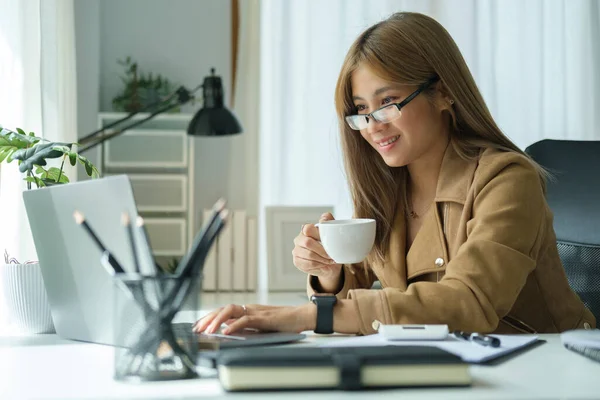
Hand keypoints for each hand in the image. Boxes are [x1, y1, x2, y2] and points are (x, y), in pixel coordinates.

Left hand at [193, 303, 315, 334]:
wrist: (301, 316)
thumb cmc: (284, 323)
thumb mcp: (261, 326)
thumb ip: (247, 327)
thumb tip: (229, 333)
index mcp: (247, 310)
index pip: (223, 311)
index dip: (209, 317)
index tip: (198, 326)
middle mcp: (249, 308)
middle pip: (223, 309)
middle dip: (208, 318)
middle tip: (197, 329)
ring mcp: (256, 311)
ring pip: (231, 311)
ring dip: (217, 320)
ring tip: (208, 331)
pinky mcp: (264, 318)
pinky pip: (246, 319)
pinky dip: (234, 325)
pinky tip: (227, 332)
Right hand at [292, 212, 341, 279]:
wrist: (328, 262)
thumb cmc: (329, 246)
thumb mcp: (332, 233)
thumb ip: (329, 221)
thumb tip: (324, 218)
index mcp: (306, 230)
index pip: (307, 229)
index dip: (318, 235)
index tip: (328, 242)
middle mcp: (299, 239)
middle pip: (308, 243)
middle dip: (322, 250)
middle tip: (331, 255)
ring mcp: (296, 251)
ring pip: (309, 255)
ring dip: (322, 259)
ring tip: (329, 261)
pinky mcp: (297, 261)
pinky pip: (308, 264)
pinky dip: (319, 265)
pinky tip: (323, 264)